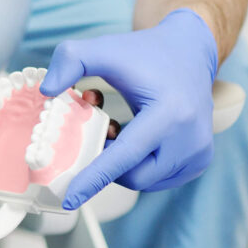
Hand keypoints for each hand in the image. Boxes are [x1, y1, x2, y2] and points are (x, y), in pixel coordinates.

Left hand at [39, 9, 218, 208]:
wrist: (190, 52)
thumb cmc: (145, 52)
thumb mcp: (102, 49)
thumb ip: (69, 62)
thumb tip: (47, 91)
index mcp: (169, 113)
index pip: (125, 156)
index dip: (94, 178)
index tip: (69, 199)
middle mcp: (190, 138)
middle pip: (132, 176)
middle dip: (105, 163)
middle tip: (97, 131)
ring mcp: (199, 152)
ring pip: (145, 180)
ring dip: (121, 164)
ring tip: (116, 129)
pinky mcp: (200, 160)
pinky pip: (158, 177)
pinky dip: (138, 165)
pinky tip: (133, 139)